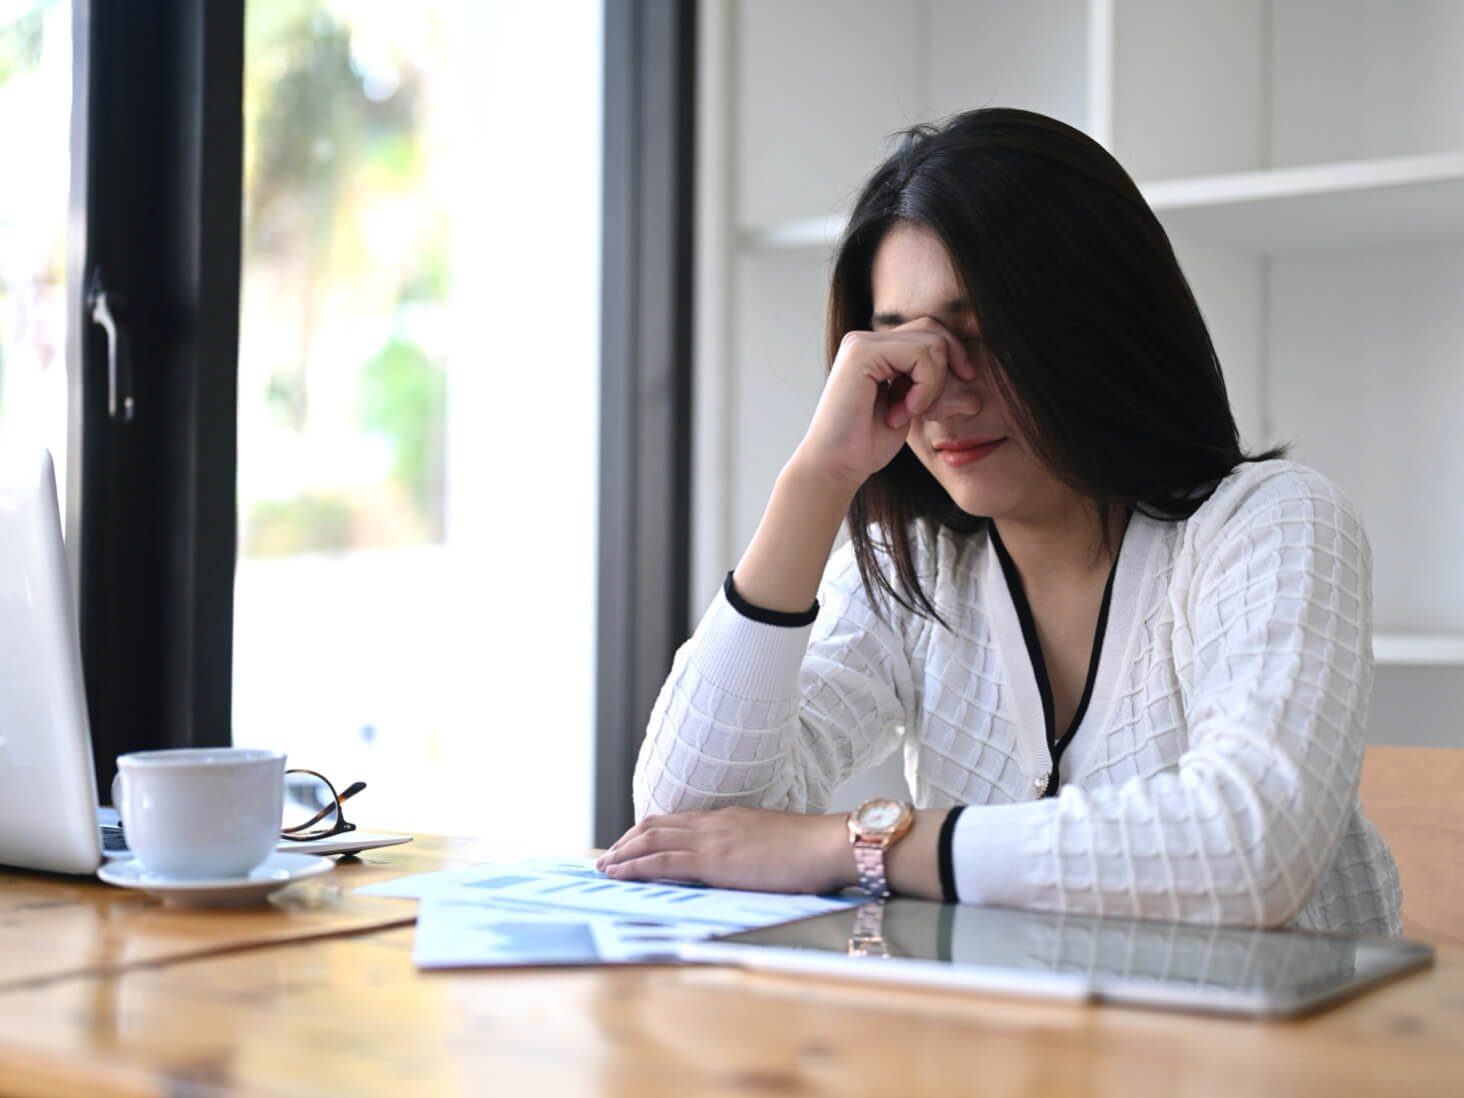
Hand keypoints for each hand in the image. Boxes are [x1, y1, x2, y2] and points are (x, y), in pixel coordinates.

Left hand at [596, 806, 856, 894]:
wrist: (831, 844)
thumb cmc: (815, 852)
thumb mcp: (775, 846)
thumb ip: (753, 852)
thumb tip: (744, 868)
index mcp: (730, 819)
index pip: (678, 821)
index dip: (650, 831)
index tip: (632, 844)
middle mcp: (715, 823)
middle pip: (657, 825)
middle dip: (628, 841)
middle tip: (609, 857)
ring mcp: (713, 839)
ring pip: (651, 839)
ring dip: (622, 853)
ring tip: (603, 867)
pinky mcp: (714, 860)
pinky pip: (662, 861)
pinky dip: (634, 866)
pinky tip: (618, 874)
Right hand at [792, 317, 976, 490]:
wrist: (836, 466)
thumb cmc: (868, 444)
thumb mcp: (909, 406)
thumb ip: (927, 381)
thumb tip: (971, 370)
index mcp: (874, 350)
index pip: (929, 332)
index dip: (952, 358)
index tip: (960, 390)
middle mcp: (864, 340)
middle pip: (933, 329)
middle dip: (950, 365)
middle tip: (937, 406)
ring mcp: (861, 344)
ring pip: (931, 343)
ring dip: (933, 385)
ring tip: (911, 413)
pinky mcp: (861, 353)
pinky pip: (920, 356)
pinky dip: (924, 388)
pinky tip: (903, 413)